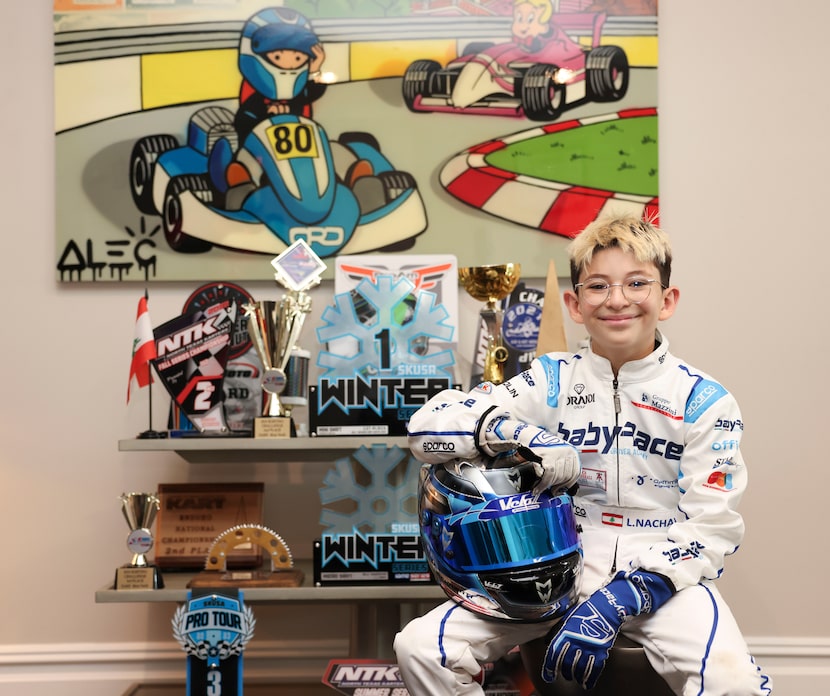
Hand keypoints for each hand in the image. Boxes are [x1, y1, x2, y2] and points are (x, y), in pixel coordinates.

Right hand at [479, 416, 579, 493]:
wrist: (529, 437)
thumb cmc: (542, 449)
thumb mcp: (557, 456)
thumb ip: (562, 469)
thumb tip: (563, 489)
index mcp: (572, 452)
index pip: (575, 473)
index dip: (567, 485)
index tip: (558, 490)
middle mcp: (567, 451)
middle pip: (566, 476)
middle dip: (556, 486)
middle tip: (549, 490)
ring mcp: (558, 453)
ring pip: (557, 477)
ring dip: (548, 486)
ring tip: (541, 489)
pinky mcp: (548, 456)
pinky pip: (549, 475)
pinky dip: (543, 484)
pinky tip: (537, 488)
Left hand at [541, 570, 674, 687]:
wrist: (605, 607)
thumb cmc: (585, 611)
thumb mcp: (566, 618)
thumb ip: (556, 631)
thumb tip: (547, 642)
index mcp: (565, 632)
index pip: (554, 654)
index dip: (549, 667)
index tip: (548, 676)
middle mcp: (576, 641)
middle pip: (566, 664)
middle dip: (564, 672)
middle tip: (564, 675)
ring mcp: (589, 647)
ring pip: (579, 669)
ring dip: (576, 676)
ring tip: (574, 678)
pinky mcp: (601, 651)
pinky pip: (594, 669)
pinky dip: (589, 679)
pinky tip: (586, 683)